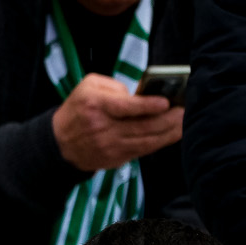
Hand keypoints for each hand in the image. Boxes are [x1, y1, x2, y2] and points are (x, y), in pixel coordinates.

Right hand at [53, 73, 181, 171]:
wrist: (61, 142)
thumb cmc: (78, 109)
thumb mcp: (87, 86)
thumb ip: (114, 86)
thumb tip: (140, 95)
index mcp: (94, 105)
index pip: (125, 107)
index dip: (148, 105)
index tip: (166, 102)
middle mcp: (103, 127)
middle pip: (143, 126)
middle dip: (168, 119)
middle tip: (184, 111)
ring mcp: (110, 145)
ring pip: (148, 140)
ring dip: (170, 132)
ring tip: (183, 121)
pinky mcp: (117, 158)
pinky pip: (145, 150)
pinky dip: (162, 142)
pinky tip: (172, 133)